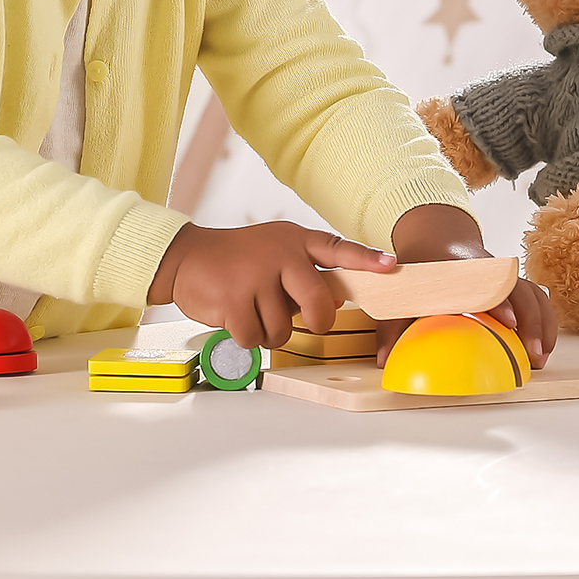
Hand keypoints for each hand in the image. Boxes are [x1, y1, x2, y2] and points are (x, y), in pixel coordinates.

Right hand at [147, 221, 396, 349]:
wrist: (187, 258)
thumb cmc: (236, 260)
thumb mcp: (272, 254)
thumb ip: (302, 273)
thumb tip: (332, 301)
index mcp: (293, 241)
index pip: (336, 249)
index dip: (365, 259)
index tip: (391, 266)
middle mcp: (278, 254)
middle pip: (318, 303)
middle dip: (316, 322)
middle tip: (302, 320)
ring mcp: (256, 275)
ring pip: (284, 328)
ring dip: (269, 330)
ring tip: (251, 308)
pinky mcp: (234, 299)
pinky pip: (255, 338)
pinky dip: (246, 336)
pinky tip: (234, 316)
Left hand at [374, 203, 557, 369]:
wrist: (435, 238)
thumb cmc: (421, 266)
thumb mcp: (401, 291)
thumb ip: (392, 325)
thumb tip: (384, 361)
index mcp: (460, 271)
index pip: (484, 284)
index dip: (499, 302)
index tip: (509, 323)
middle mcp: (486, 270)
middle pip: (518, 290)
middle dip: (531, 321)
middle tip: (531, 355)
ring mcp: (501, 275)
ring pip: (532, 293)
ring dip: (542, 324)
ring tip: (539, 357)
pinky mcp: (511, 283)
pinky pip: (536, 297)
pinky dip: (545, 320)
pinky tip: (542, 346)